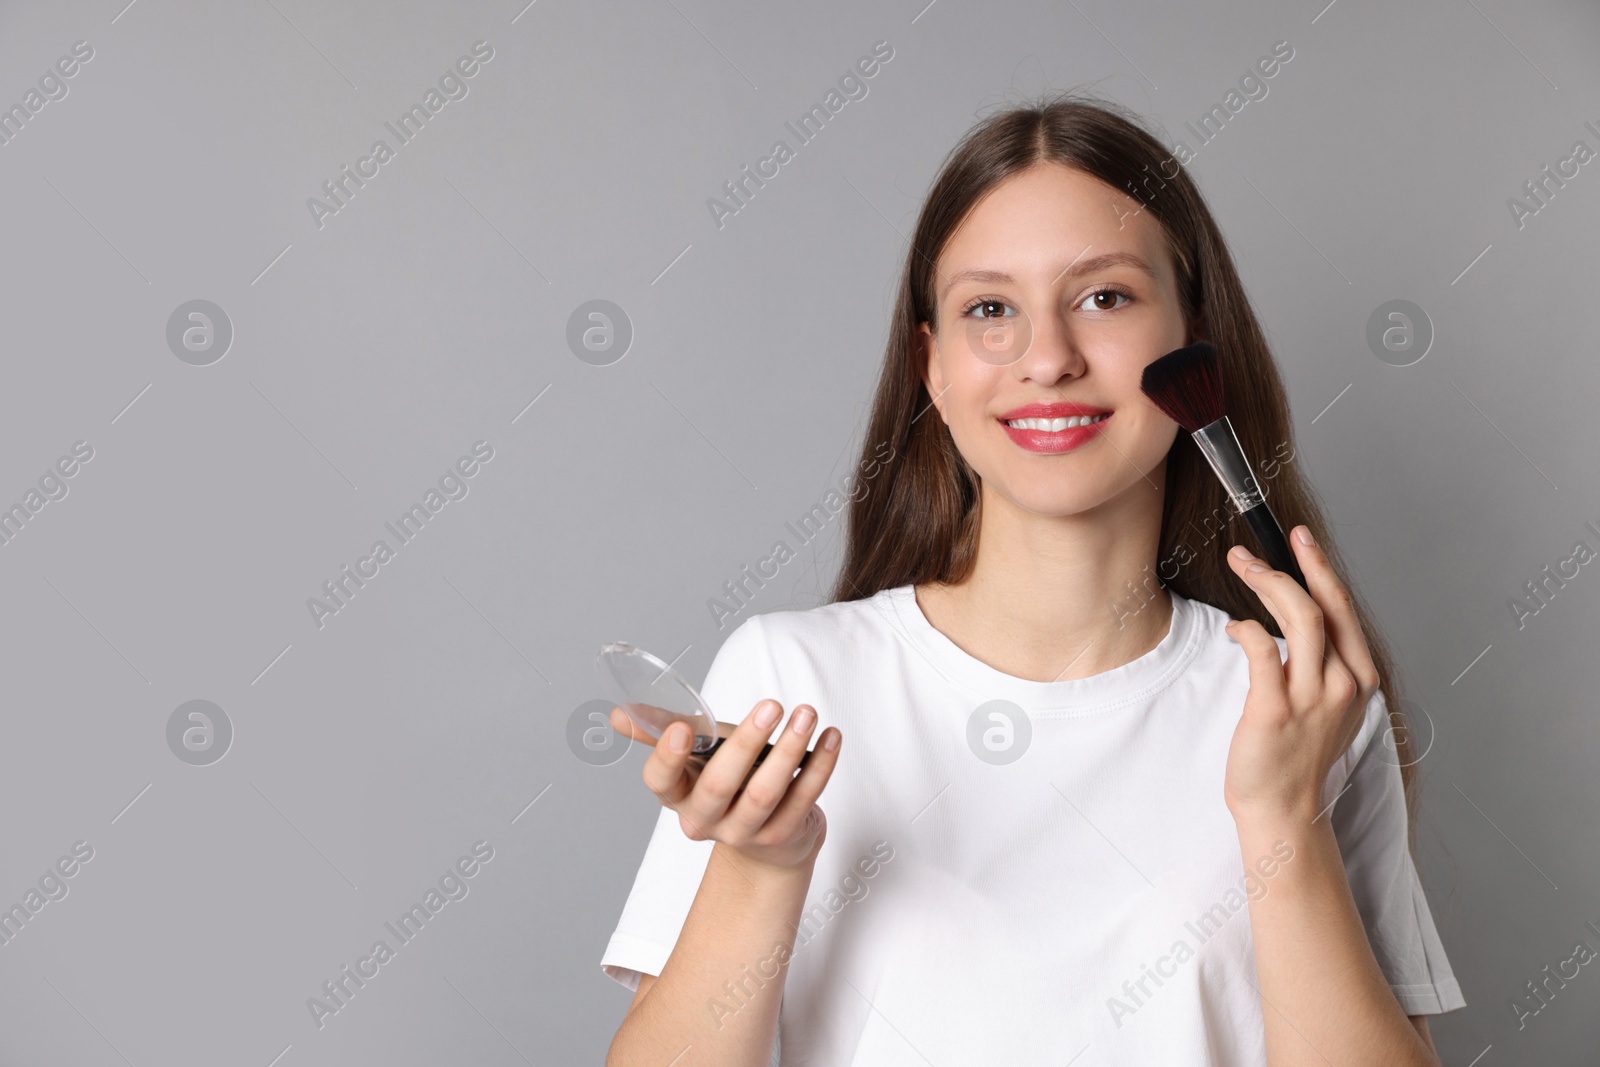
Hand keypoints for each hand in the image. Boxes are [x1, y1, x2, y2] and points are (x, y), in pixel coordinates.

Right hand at [608, 699, 841, 870]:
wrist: (766, 831)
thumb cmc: (727, 776)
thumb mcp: (696, 752)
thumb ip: (663, 729)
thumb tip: (619, 714)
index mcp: (675, 795)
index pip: (659, 782)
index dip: (667, 757)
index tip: (682, 728)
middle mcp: (704, 820)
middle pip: (720, 786)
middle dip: (747, 744)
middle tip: (772, 704)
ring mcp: (743, 833)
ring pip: (765, 794)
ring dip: (790, 750)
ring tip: (807, 714)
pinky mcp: (781, 836)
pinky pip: (804, 799)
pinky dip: (821, 765)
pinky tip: (831, 736)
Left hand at [1221, 525, 1379, 822]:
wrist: (1283, 809)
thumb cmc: (1294, 756)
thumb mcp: (1324, 705)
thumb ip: (1320, 665)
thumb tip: (1293, 617)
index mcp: (1359, 679)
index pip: (1343, 609)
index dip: (1320, 568)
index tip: (1299, 541)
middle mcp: (1343, 684)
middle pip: (1324, 605)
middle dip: (1293, 565)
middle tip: (1255, 547)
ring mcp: (1313, 698)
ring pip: (1299, 618)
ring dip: (1266, 584)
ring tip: (1239, 568)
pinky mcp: (1276, 710)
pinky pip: (1263, 649)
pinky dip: (1245, 628)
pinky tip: (1232, 627)